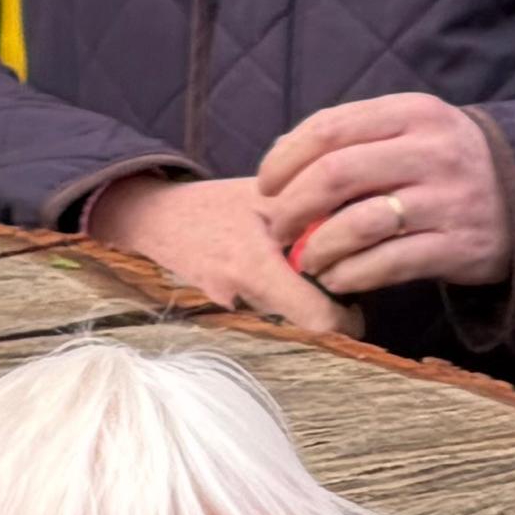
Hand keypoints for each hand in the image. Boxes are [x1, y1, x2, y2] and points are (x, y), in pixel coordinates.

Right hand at [84, 174, 348, 335]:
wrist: (153, 220)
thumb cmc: (210, 203)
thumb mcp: (260, 194)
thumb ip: (307, 205)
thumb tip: (360, 206)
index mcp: (255, 267)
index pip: (316, 319)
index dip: (345, 319)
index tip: (359, 307)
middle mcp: (244, 296)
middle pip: (304, 320)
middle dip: (325, 302)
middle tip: (337, 277)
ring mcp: (233, 307)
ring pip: (285, 314)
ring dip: (301, 295)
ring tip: (305, 265)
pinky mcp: (227, 308)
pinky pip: (265, 308)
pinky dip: (278, 293)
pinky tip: (276, 268)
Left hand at [254, 95, 514, 299]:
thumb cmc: (446, 160)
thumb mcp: (411, 128)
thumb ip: (353, 135)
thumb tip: (279, 157)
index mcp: (412, 112)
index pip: (330, 127)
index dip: (285, 158)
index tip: (265, 185)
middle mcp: (431, 152)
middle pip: (337, 175)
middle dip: (293, 206)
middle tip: (277, 227)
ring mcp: (448, 200)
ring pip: (359, 224)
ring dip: (318, 246)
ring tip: (305, 258)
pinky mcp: (460, 247)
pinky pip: (388, 264)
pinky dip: (350, 275)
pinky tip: (335, 278)